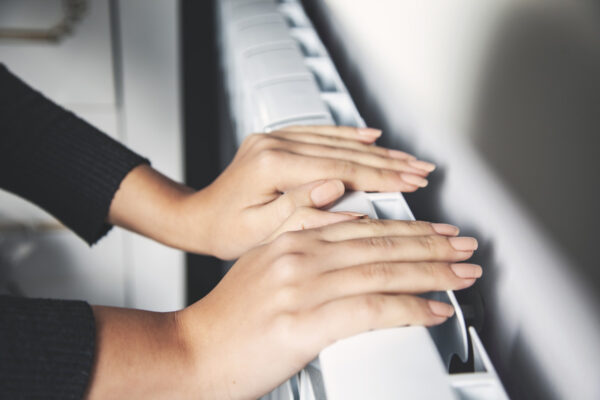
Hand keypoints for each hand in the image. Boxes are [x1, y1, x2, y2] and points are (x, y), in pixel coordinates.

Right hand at [87, 219, 479, 398]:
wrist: (190, 353)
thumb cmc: (226, 322)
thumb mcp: (263, 269)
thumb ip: (302, 256)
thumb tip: (344, 258)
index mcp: (290, 240)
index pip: (362, 228)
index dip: (406, 228)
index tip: (436, 229)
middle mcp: (298, 256)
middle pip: (379, 244)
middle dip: (429, 244)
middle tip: (463, 245)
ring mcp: (301, 286)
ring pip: (381, 270)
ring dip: (430, 271)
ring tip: (462, 272)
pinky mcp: (304, 322)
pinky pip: (370, 308)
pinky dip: (407, 307)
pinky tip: (433, 309)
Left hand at [109, 126, 435, 258]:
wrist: (197, 218)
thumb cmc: (224, 232)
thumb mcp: (260, 233)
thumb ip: (301, 211)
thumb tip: (340, 191)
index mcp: (271, 168)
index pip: (339, 169)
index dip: (380, 176)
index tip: (411, 181)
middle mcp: (273, 146)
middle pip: (343, 151)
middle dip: (387, 161)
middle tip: (421, 169)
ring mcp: (274, 140)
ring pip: (335, 140)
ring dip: (374, 149)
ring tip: (406, 157)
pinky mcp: (276, 142)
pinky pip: (318, 132)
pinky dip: (347, 135)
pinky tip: (369, 136)